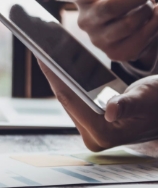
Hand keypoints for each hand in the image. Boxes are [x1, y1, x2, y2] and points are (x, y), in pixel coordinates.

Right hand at [30, 0, 157, 64]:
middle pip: (110, 7)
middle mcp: (84, 20)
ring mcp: (98, 40)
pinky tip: (151, 18)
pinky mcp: (115, 54)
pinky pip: (141, 38)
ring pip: (130, 23)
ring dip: (148, 9)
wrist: (136, 17)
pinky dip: (155, 24)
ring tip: (148, 4)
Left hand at [39, 61, 157, 150]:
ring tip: (45, 54)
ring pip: (68, 99)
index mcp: (104, 134)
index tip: (42, 57)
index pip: (71, 101)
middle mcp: (94, 138)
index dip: (54, 76)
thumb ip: (128, 104)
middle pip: (66, 100)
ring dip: (57, 78)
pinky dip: (67, 82)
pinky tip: (57, 65)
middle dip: (53, 75)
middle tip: (40, 50)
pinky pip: (74, 99)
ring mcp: (91, 132)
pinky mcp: (91, 124)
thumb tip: (111, 111)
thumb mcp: (146, 97)